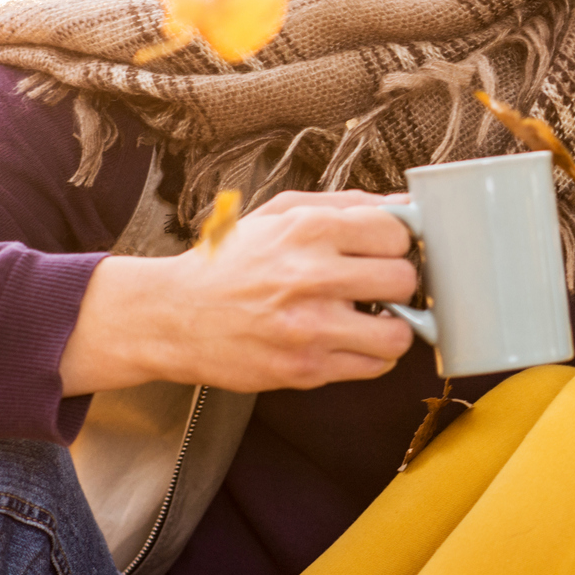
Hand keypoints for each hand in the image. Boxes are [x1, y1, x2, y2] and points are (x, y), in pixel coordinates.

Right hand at [60, 190, 420, 394]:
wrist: (171, 316)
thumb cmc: (227, 262)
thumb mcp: (280, 213)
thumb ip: (345, 204)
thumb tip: (402, 205)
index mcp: (307, 230)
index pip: (396, 232)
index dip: (395, 242)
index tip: (384, 250)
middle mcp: (311, 277)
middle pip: (403, 279)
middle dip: (396, 281)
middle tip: (378, 284)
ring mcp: (309, 328)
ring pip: (398, 332)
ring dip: (391, 325)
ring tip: (370, 317)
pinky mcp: (304, 369)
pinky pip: (373, 366)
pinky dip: (370, 354)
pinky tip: (349, 339)